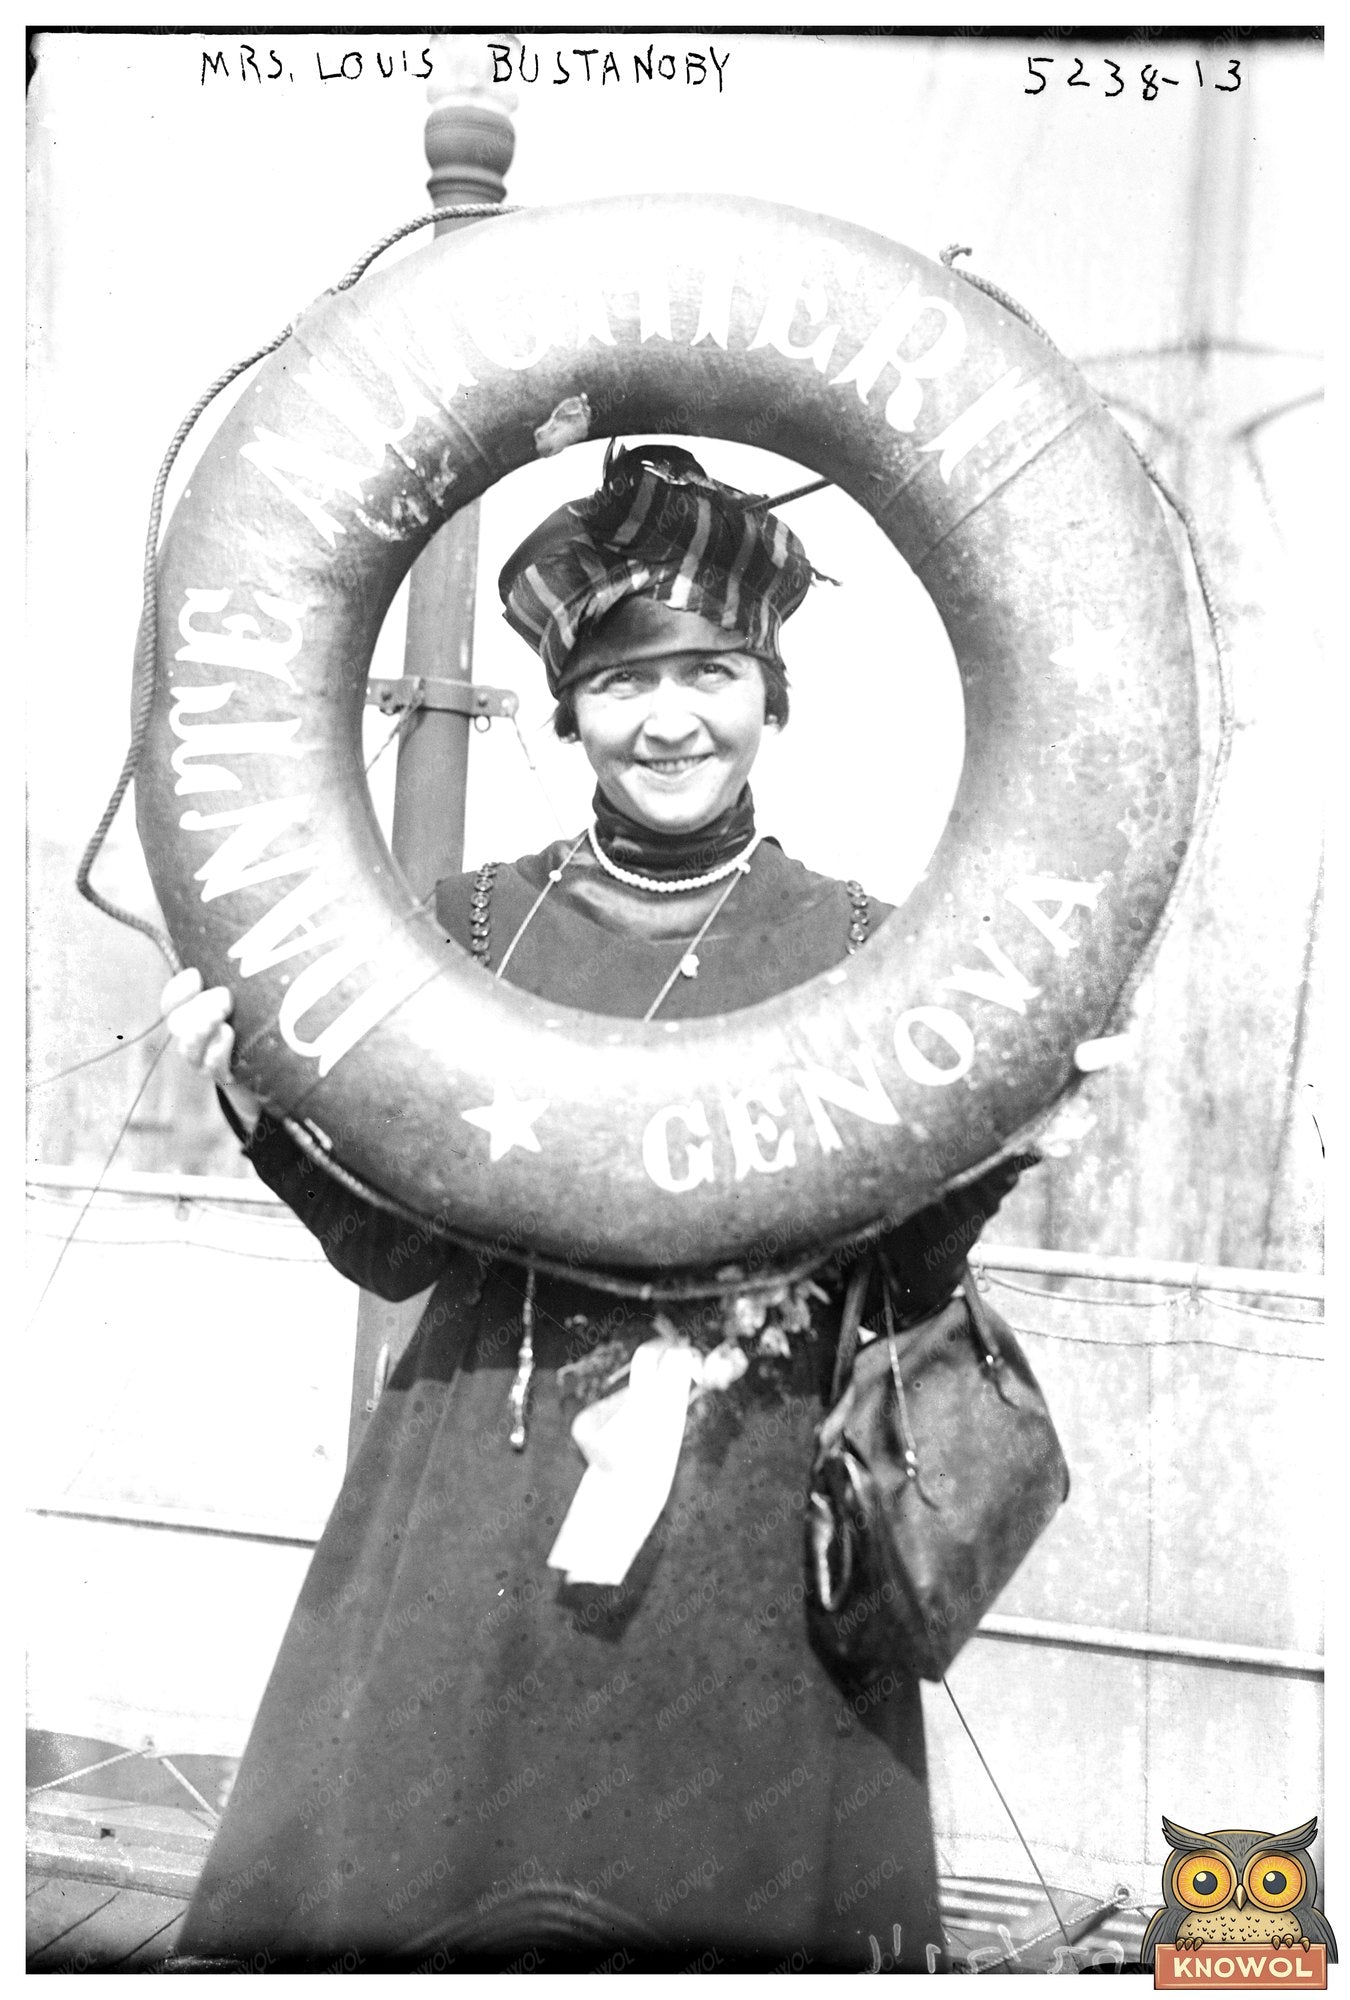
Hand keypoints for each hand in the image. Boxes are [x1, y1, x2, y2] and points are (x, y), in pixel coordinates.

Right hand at [160, 968, 261, 1131]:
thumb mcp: (248, 994)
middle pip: (177, 1022)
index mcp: (193, 1012)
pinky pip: (211, 1068)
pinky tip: (228, 1036)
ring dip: (202, 1030)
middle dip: (199, 1006)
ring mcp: (204, 1059)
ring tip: (222, 1021)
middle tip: (225, 996)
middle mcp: (193, 1036)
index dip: (178, 988)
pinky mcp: (223, 1076)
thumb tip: (259, 931)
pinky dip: (216, 1052)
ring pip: (188, 1048)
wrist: (275, 1065)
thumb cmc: (259, 1017)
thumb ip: (242, 976)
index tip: (196, 975)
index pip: (172, 1001)